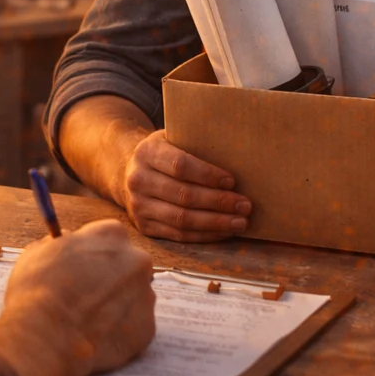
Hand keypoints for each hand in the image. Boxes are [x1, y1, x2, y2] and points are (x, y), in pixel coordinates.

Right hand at [2, 220, 156, 373]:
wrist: (47, 337)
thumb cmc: (37, 291)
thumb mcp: (38, 252)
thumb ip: (61, 244)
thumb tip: (67, 243)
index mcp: (112, 235)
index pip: (109, 237)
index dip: (93, 254)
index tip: (82, 268)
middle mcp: (137, 261)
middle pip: (128, 266)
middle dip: (111, 280)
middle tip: (86, 297)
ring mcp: (145, 296)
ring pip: (133, 298)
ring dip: (116, 306)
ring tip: (86, 322)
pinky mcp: (147, 329)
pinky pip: (133, 328)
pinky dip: (118, 333)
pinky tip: (94, 339)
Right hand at [121, 130, 251, 242]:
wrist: (129, 172)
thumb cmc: (164, 154)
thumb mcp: (172, 140)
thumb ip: (195, 145)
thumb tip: (237, 158)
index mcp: (147, 153)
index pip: (180, 166)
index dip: (208, 175)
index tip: (232, 181)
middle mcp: (138, 180)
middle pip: (184, 195)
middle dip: (219, 202)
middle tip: (245, 205)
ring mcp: (138, 205)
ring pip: (181, 219)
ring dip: (215, 223)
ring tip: (240, 222)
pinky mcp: (143, 226)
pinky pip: (178, 235)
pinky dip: (204, 235)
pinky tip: (223, 231)